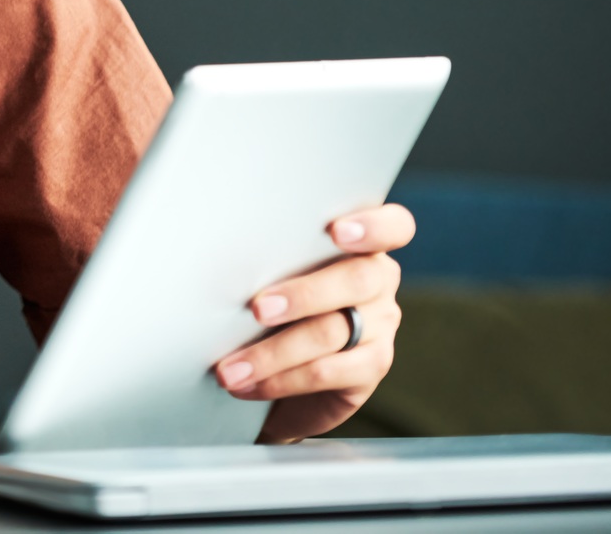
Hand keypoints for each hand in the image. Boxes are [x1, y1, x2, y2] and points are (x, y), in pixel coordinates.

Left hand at [213, 203, 413, 442]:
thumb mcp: (269, 271)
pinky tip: (248, 384)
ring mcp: (380, 326)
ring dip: (273, 351)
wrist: (277, 372)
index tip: (338, 231)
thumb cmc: (267, 301)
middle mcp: (378, 281)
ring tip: (231, 367)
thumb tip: (217, 253)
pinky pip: (327, 372)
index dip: (374, 226)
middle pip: (356, 280)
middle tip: (256, 309)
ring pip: (331, 331)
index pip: (393, 226)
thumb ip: (266, 257)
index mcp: (360, 244)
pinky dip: (281, 379)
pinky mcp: (370, 368)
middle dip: (302, 294)